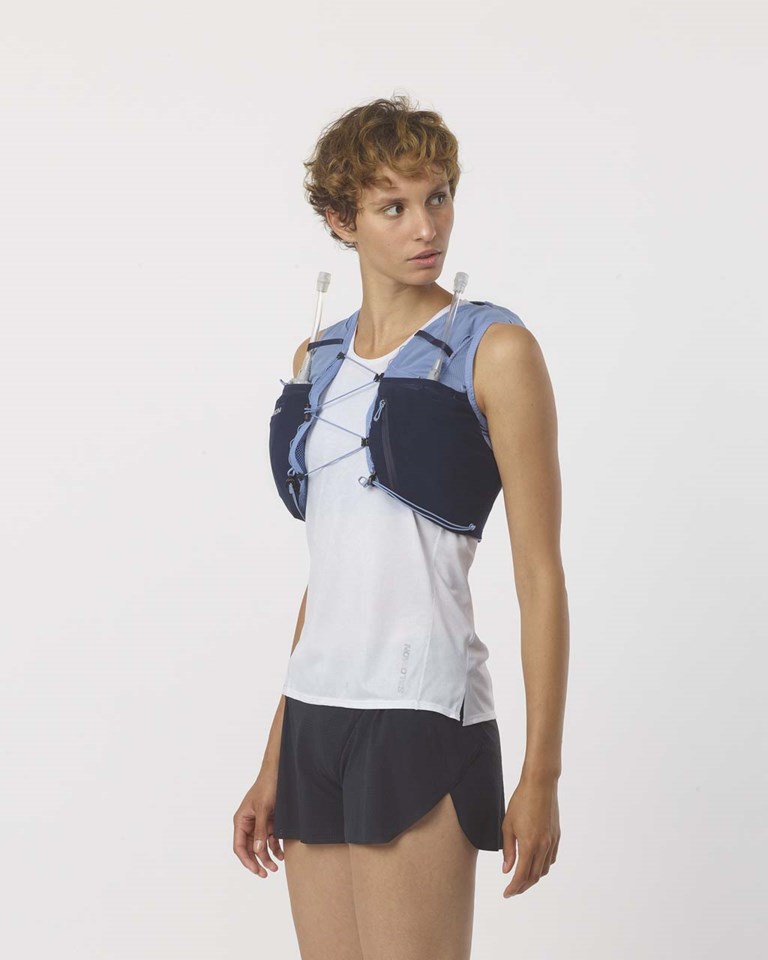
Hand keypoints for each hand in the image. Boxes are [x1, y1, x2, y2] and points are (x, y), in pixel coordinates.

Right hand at [233, 769, 284, 877]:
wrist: (280, 772)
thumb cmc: (268, 786)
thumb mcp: (264, 809)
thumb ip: (260, 830)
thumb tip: (256, 851)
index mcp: (241, 820)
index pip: (239, 846)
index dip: (246, 860)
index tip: (256, 870)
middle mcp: (248, 823)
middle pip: (249, 849)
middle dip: (258, 861)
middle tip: (267, 873)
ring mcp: (259, 823)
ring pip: (260, 846)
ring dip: (267, 856)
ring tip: (277, 866)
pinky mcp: (269, 821)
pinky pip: (270, 839)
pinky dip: (275, 847)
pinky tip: (282, 854)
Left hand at [500, 776, 559, 897]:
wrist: (540, 785)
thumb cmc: (520, 801)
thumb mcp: (507, 825)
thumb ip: (508, 850)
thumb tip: (506, 870)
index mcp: (529, 844)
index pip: (521, 875)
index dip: (513, 887)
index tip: (506, 893)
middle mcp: (543, 846)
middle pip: (534, 876)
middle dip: (522, 886)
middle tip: (512, 890)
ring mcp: (552, 841)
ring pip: (544, 869)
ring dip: (533, 878)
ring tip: (522, 879)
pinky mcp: (557, 836)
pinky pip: (551, 858)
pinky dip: (542, 866)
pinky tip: (535, 864)